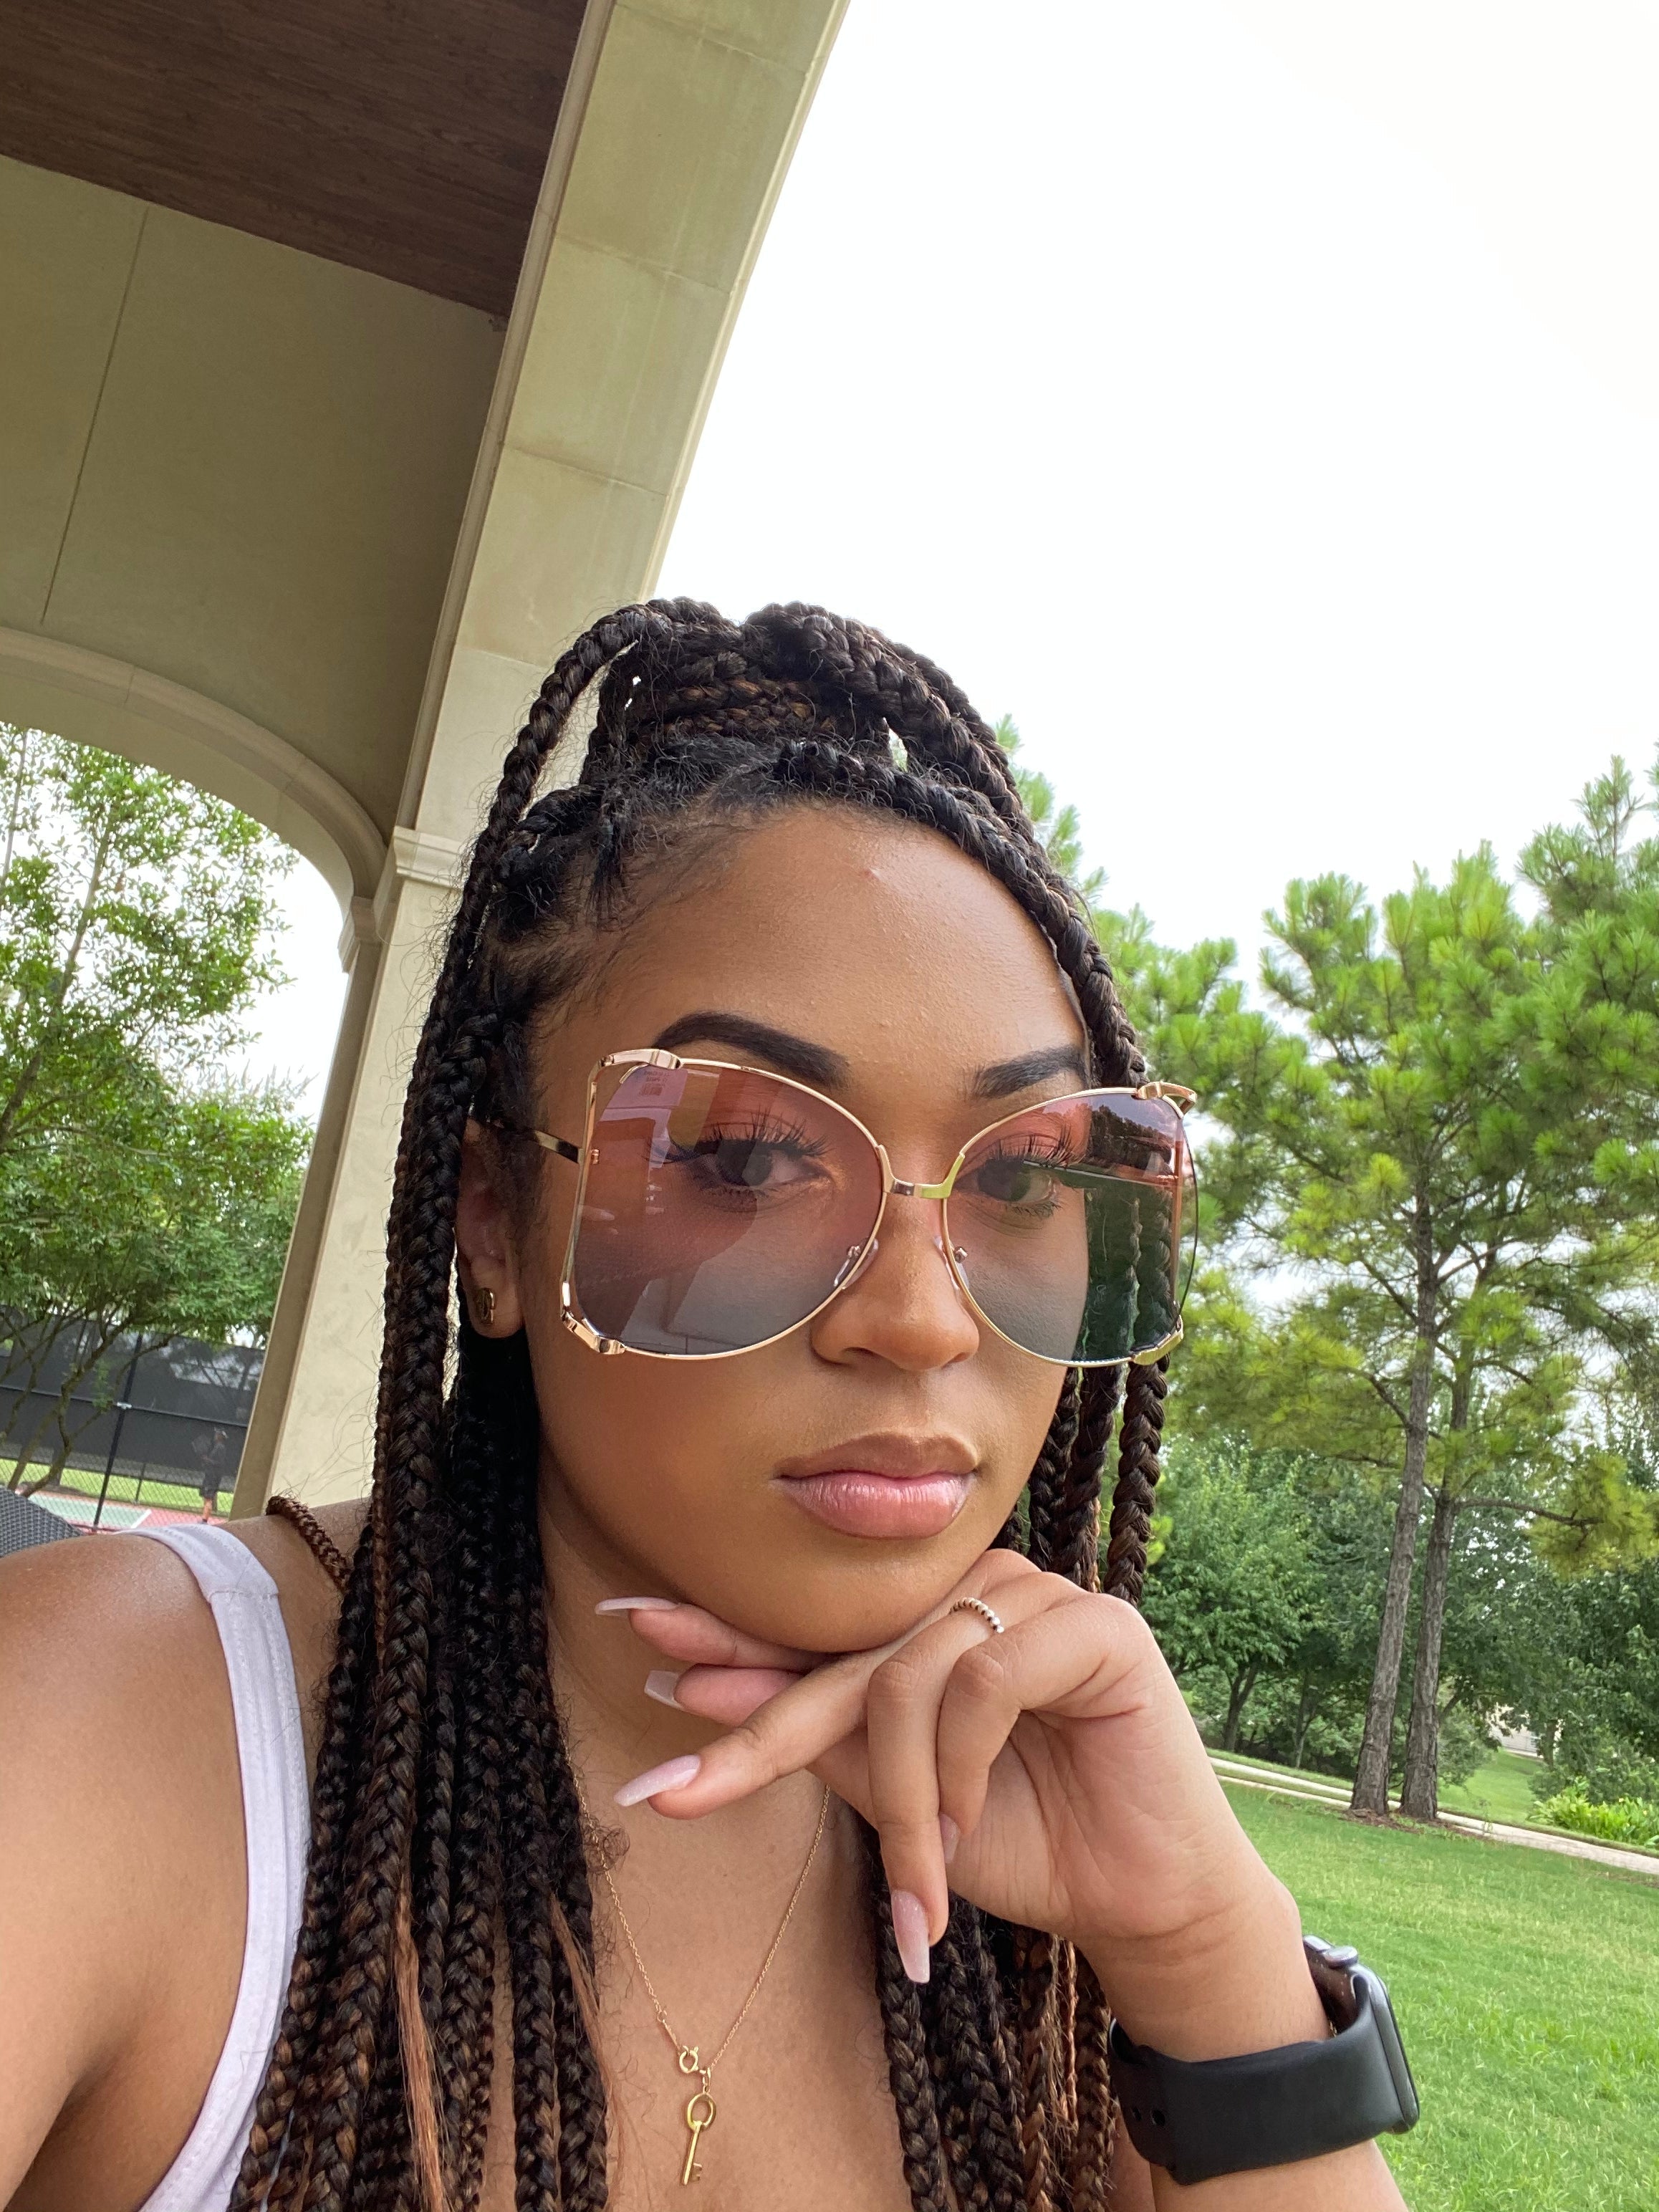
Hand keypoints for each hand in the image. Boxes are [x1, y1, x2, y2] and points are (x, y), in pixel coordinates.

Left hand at [605, 1553, 1319, 2055]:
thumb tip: (692, 1685)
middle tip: (677, 1789)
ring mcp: (1035, 1594)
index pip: (814, 1626)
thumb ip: (815, 1738)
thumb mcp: (894, 1798)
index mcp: (924, 1624)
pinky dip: (960, 1762)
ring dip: (902, 1795)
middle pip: (844, 1652)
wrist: (1136, 1899)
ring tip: (920, 1878)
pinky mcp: (1095, 1622)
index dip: (726, 1636)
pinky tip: (968, 1819)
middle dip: (760, 1730)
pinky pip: (981, 1676)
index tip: (630, 1633)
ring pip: (906, 1675)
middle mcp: (973, 1592)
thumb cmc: (1020, 1839)